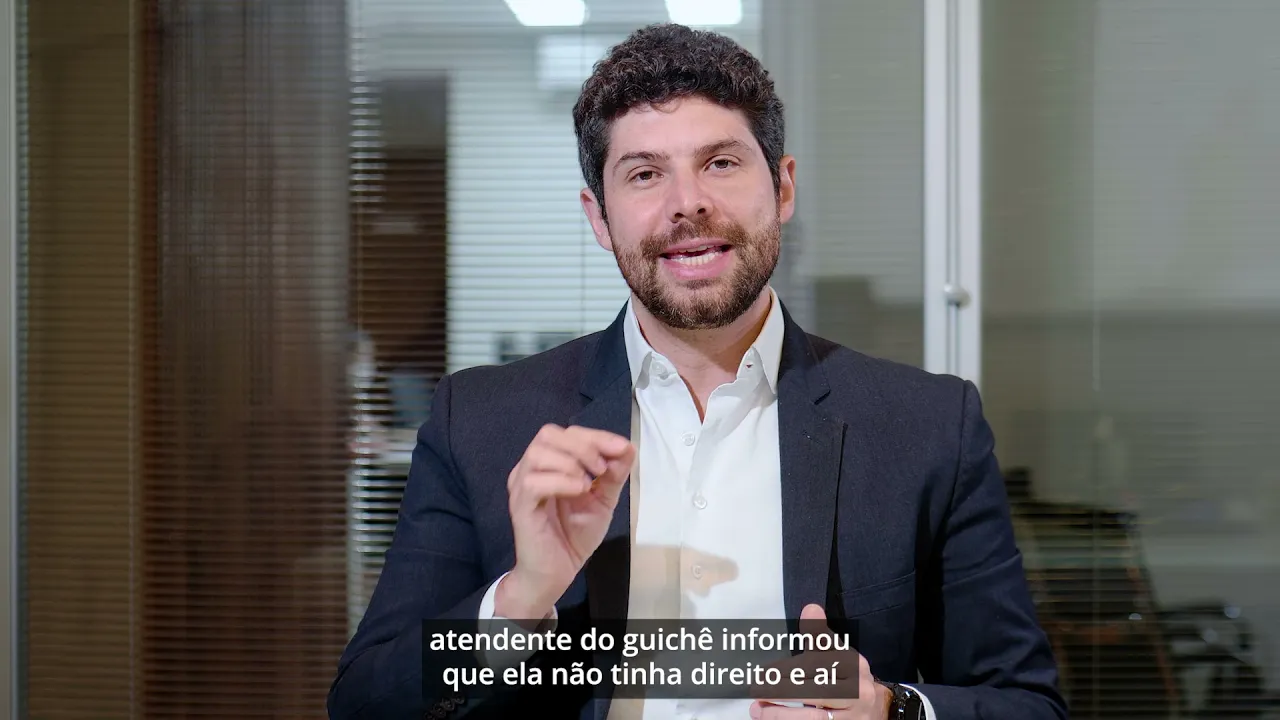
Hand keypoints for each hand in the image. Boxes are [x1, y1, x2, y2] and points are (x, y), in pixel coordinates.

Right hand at [495, 424, 634, 620]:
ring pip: (538, 453)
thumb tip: (627, 447)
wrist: (556, 572)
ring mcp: (522, 486)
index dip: (596, 436)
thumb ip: (614, 475)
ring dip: (571, 462)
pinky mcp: (520, 506)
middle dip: (583, 445)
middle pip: (549, 434)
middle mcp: (530, 469)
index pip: (567, 433)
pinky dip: (561, 481)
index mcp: (549, 463)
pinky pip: (534, 482)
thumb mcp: (603, 500)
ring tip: (589, 484)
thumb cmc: (574, 535)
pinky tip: (579, 491)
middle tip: (602, 469)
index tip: (621, 448)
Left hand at [749, 604, 889, 719]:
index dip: (788, 669)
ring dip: (782, 715)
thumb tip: (810, 608)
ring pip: (814, 719)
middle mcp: (857, 692)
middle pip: (815, 692)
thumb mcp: (839, 653)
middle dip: (781, 692)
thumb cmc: (849, 678)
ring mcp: (853, 717)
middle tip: (755, 691)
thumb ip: (820, 635)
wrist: (877, 709)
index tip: (763, 673)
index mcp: (853, 665)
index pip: (817, 665)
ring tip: (758, 710)